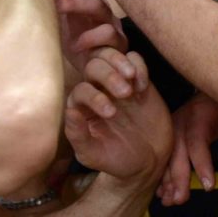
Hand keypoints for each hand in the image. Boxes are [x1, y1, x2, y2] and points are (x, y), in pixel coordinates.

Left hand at [29, 0, 126, 71]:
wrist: (100, 75)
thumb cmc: (75, 48)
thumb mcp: (57, 30)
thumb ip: (43, 12)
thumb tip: (10, 2)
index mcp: (81, 3)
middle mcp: (96, 8)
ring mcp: (108, 22)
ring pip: (97, 4)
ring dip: (76, 3)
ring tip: (57, 4)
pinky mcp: (117, 41)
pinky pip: (108, 33)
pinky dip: (91, 37)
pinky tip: (76, 45)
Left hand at [64, 53, 170, 182]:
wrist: (148, 160)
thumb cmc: (115, 159)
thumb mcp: (94, 155)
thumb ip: (78, 136)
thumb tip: (69, 112)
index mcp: (81, 106)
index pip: (81, 90)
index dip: (93, 97)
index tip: (111, 113)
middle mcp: (96, 89)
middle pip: (93, 66)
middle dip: (107, 75)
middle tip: (125, 93)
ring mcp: (116, 81)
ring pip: (110, 56)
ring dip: (119, 62)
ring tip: (132, 79)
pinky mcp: (137, 79)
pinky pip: (134, 59)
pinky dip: (138, 66)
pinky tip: (143, 86)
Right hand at [158, 92, 217, 205]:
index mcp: (200, 115)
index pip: (197, 141)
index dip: (202, 164)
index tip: (209, 187)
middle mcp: (182, 120)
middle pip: (176, 150)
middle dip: (178, 177)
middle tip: (180, 199)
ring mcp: (173, 128)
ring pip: (167, 155)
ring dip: (167, 179)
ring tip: (168, 200)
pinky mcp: (171, 136)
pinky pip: (165, 156)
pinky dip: (163, 174)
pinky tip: (161, 192)